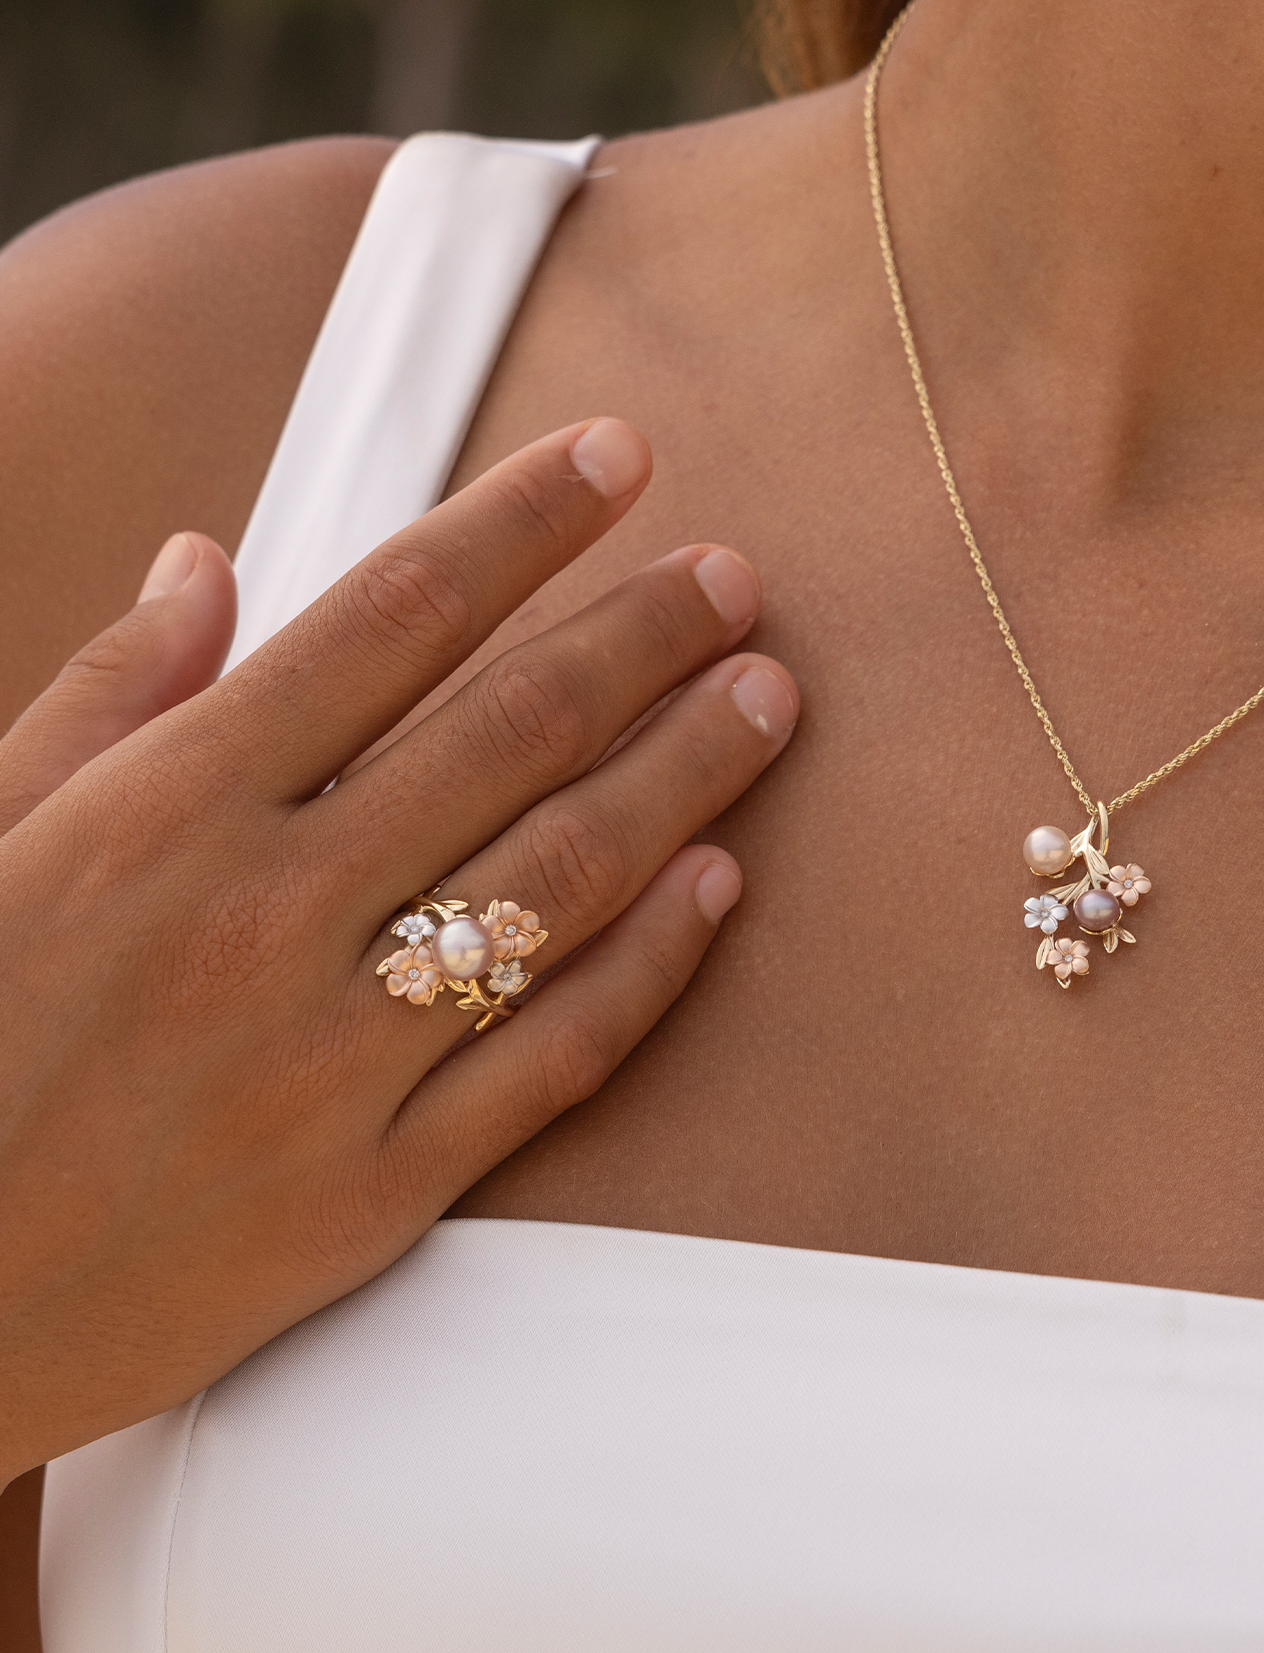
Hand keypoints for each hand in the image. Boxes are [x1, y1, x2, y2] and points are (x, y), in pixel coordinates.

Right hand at [0, 417, 797, 1483]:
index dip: (524, 523)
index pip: (393, 615)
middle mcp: (267, 916)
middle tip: (734, 579)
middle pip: (511, 732)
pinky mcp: (376, 1194)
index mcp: (166, 808)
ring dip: (686, 774)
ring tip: (769, 697)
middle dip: (641, 636)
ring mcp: (332, 1062)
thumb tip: (205, 561)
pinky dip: (652, 963)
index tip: (619, 458)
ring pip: (561, 882)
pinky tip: (722, 883)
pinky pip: (555, 1059)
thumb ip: (104, 699)